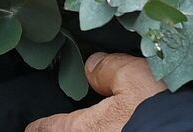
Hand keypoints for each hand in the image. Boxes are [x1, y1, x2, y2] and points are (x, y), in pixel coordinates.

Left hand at [26, 53, 166, 131]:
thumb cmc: (159, 109)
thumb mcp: (133, 76)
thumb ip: (106, 69)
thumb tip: (92, 68)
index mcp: (84, 129)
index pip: (50, 127)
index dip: (40, 124)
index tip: (33, 125)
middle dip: (70, 125)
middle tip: (72, 116)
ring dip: (94, 127)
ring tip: (106, 118)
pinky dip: (113, 128)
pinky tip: (124, 123)